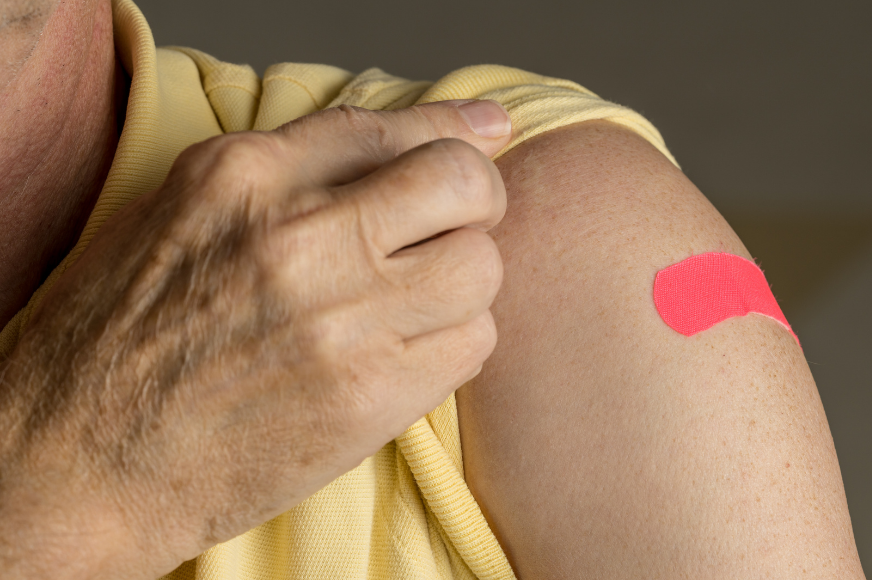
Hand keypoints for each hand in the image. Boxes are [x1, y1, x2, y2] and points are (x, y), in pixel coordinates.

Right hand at [0, 100, 511, 579]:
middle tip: (454, 228)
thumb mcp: (180, 216)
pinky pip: (472, 345)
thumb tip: (402, 140)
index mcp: (240, 178)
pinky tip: (405, 354)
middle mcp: (296, 238)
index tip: (487, 134)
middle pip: (460, 184)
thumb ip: (288, 173)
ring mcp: (337, 320)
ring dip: (463, 284)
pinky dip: (454, 345)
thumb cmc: (116, 339)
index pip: (386, 126)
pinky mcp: (366, 398)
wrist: (79, 463)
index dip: (452, 129)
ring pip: (480, 268)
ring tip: (415, 304)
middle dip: (475, 200)